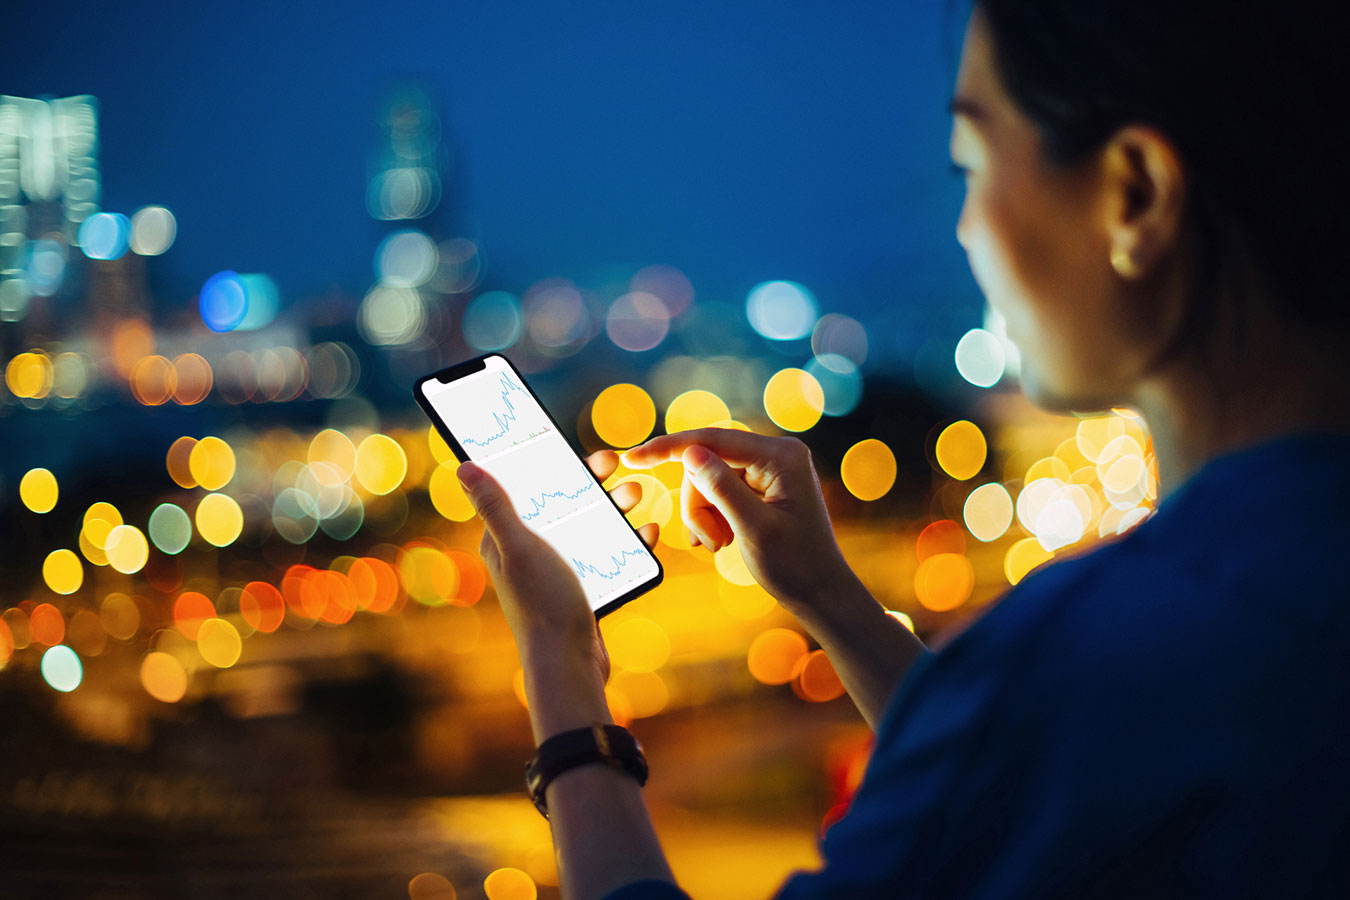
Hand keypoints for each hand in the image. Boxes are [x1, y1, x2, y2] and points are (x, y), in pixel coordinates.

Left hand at [456, 451, 657, 674]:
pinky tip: (647, 530)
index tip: (568, 443)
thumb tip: (465, 467)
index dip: (545, 462)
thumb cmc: (540, 604)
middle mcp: (529, 551)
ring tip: (635, 494)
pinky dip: (628, 539)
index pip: (523, 487)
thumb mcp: (517, 546)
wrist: (568, 664)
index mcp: (505, 539)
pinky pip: (608, 552)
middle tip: (611, 462)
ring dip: (612, 506)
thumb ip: (495, 506)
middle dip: (588, 481)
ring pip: (589, 524)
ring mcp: (558, 569)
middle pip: (561, 502)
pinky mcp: (583, 587)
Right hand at [621, 428, 851, 610]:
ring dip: (702, 513)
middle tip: (703, 541)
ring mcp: (770, 468)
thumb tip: (689, 452)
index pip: (712, 440)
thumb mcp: (752, 528)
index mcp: (780, 456)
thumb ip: (721, 488)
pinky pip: (720, 489)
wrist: (821, 593)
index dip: (668, 448)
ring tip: (715, 545)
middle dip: (696, 502)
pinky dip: (711, 515)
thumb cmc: (795, 565)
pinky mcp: (763, 485)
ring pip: (708, 478)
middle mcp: (776, 453)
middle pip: (707, 461)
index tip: (631, 459)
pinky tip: (717, 540)